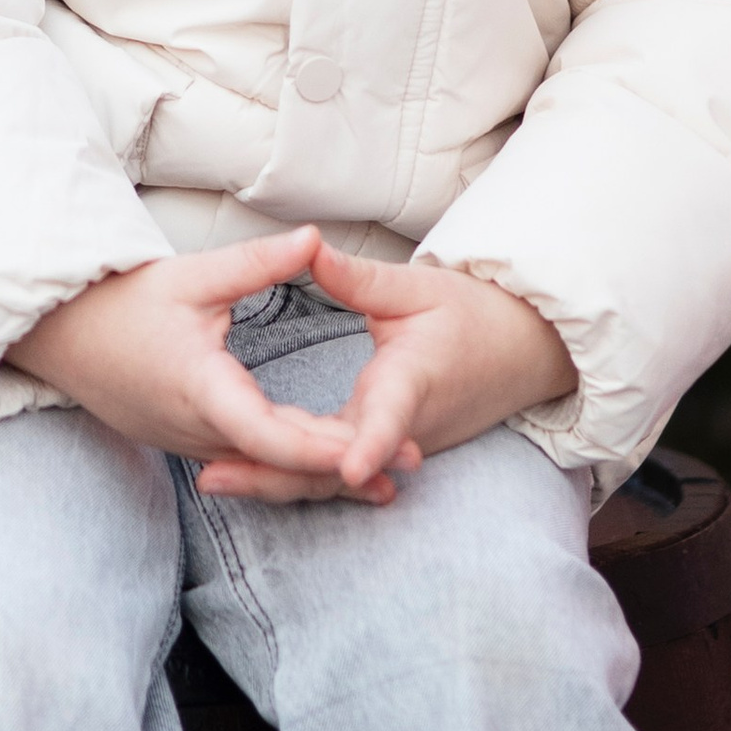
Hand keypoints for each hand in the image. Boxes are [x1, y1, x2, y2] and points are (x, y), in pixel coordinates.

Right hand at [5, 228, 397, 504]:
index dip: (319, 446)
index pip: (267, 434)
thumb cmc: (122, 304)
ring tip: (389, 478)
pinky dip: (292, 466)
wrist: (62, 336)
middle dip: (345, 468)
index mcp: (200, 389)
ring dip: (323, 474)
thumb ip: (258, 263)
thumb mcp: (192, 277)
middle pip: (279, 464)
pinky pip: (249, 464)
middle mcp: (197, 430)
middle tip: (411, 462)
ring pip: (266, 471)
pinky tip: (333, 466)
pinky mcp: (191, 444)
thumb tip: (315, 238)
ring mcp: (191, 444)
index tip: (369, 447)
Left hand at [192, 238, 574, 502]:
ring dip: (275, 482)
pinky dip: (293, 477)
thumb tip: (309, 248)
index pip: (389, 418)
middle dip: (280, 475)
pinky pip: (337, 473)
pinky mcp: (385, 452)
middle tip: (213, 476)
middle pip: (340, 466)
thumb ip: (360, 278)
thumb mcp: (420, 287)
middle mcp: (404, 427)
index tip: (346, 466)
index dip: (372, 445)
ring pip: (333, 477)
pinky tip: (243, 477)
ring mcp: (396, 446)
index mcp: (413, 380)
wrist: (519, 354)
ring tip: (211, 479)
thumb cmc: (473, 316)